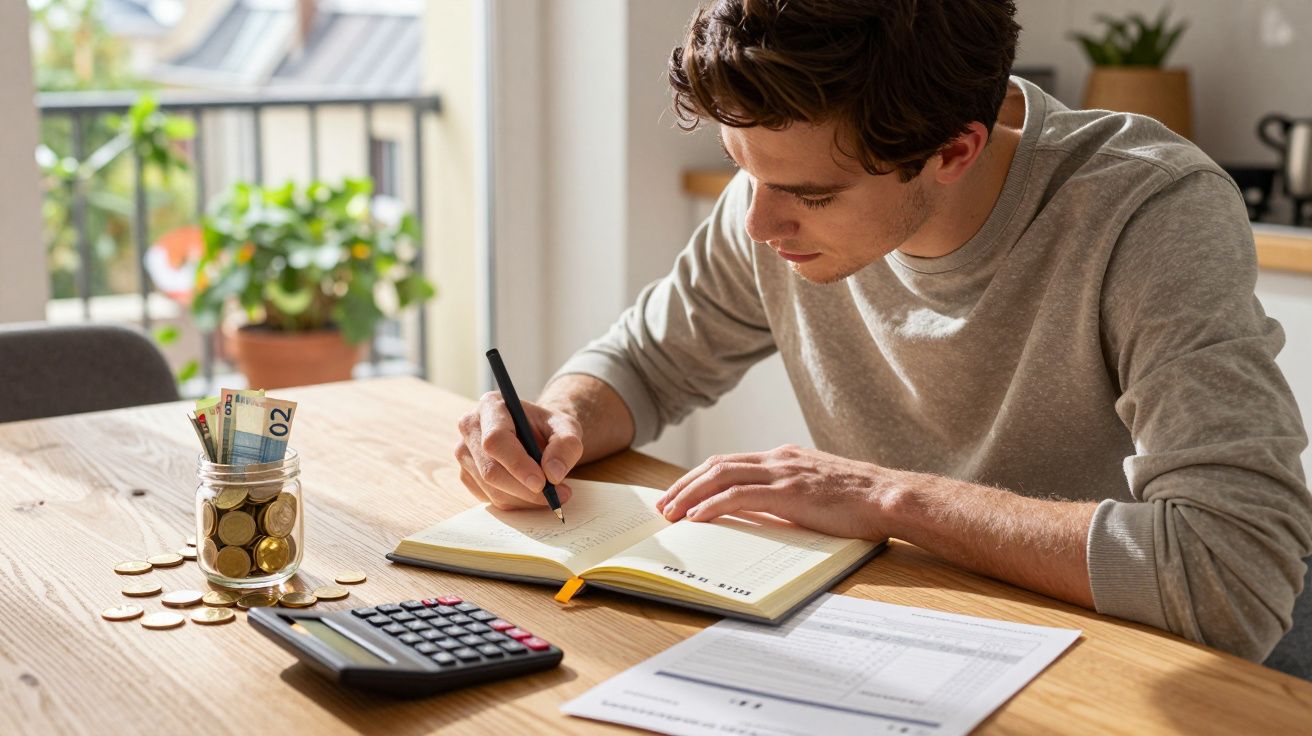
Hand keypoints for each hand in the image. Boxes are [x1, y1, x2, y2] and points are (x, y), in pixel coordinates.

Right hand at [454, 392, 582, 509]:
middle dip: (525, 489)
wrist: (537, 435)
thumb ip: (566, 445)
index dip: (517, 464)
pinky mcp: (466, 474)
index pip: (496, 440)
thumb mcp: (567, 428)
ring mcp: (464, 453)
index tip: (542, 483)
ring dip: (525, 499)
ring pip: (491, 489)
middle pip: (490, 469)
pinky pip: (490, 499)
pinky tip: (533, 493)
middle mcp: (470, 427)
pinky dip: (517, 503)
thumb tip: (553, 474)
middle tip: (556, 495)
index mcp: (491, 406)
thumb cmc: (548, 428)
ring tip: (553, 494)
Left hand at [654, 444, 894, 539]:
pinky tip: (696, 517)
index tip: (681, 494)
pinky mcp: (787, 493)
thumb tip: (768, 511)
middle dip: (685, 484)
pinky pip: (737, 496)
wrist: (888, 496)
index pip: (730, 462)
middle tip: (663, 504)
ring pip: (720, 476)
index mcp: (784, 457)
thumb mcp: (819, 489)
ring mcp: (781, 473)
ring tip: (671, 513)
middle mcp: (778, 459)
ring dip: (690, 494)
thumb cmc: (861, 500)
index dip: (700, 477)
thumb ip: (792, 493)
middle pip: (717, 465)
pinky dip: (712, 505)